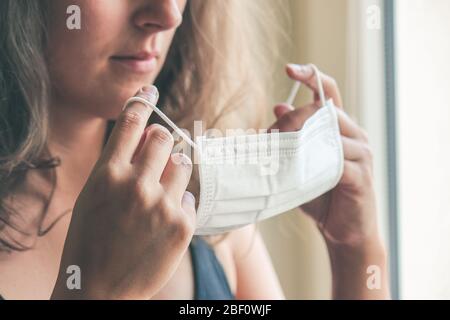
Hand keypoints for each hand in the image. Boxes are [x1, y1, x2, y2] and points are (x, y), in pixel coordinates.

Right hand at [52, 86, 195, 299]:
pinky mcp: (182, 225)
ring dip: (174, 170)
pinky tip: (163, 221)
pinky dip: (179, 204)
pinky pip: (188, 197)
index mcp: (108, 174)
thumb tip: (153, 135)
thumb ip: (120, 165)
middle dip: (163, 140)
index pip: (131, 123)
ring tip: (158, 192)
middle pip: (165, 138)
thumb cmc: (91, 241)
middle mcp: (137, 184)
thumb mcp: (94, 197)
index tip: (150, 89)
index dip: (143, 101)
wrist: (99, 290)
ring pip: (183, 164)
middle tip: (160, 148)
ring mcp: (162, 205)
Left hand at [269, 64, 379, 246]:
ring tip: (277, 153)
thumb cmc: (321, 194)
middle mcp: (354, 135)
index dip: (311, 76)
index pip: (328, 92)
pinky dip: (314, 164)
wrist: (342, 230)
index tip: (289, 69)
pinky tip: (300, 171)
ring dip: (299, 142)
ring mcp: (361, 154)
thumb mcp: (301, 163)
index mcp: (340, 127)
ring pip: (329, 133)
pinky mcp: (360, 176)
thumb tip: (278, 107)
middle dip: (291, 120)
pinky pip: (336, 161)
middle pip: (322, 111)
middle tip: (269, 136)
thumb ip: (292, 138)